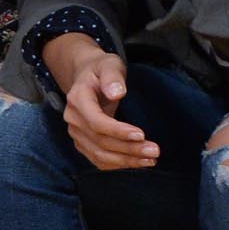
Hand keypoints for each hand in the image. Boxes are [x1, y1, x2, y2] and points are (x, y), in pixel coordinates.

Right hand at [61, 50, 157, 170]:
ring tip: (151, 159)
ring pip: (100, 155)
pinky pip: (99, 160)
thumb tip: (116, 93)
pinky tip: (138, 163)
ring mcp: (76, 134)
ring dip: (126, 160)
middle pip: (100, 141)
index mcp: (77, 99)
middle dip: (128, 149)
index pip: (96, 122)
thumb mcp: (109, 64)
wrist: (87, 77)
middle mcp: (74, 120)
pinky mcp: (83, 143)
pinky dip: (119, 164)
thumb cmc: (101, 70)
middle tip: (154, 150)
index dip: (118, 131)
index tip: (141, 134)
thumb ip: (112, 77)